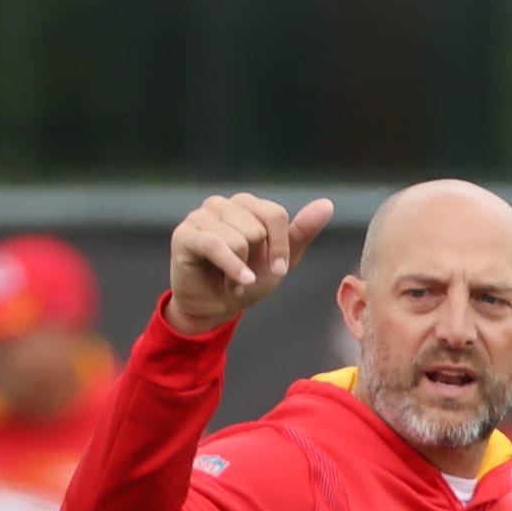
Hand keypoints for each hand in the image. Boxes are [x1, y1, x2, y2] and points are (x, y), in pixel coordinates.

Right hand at [165, 193, 334, 334]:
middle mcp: (222, 204)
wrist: (217, 307)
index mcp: (247, 205)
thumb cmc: (249, 279)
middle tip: (246, 271)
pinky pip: (215, 245)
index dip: (280, 247)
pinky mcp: (184, 234)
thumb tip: (327, 204)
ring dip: (242, 269)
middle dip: (257, 259)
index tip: (278, 268)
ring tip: (233, 278)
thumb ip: (302, 231)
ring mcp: (200, 216)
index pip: (275, 214)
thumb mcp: (282, 258)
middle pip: (258, 227)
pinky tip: (235, 284)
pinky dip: (231, 269)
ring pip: (239, 238)